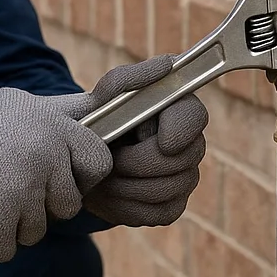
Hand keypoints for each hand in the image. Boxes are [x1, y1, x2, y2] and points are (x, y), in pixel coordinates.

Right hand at [0, 86, 112, 261]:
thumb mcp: (17, 107)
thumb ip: (60, 117)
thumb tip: (100, 113)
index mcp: (51, 127)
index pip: (98, 162)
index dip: (80, 175)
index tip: (55, 176)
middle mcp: (42, 157)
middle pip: (67, 206)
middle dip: (39, 203)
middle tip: (3, 182)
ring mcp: (19, 193)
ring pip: (36, 232)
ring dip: (8, 222)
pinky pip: (5, 250)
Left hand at [79, 56, 208, 227]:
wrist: (82, 158)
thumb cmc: (97, 121)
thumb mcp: (102, 96)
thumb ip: (129, 78)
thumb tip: (167, 64)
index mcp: (178, 110)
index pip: (195, 119)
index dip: (178, 131)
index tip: (157, 138)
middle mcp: (190, 144)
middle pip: (177, 162)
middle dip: (133, 162)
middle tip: (107, 156)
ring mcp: (184, 178)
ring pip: (165, 190)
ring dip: (124, 185)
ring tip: (101, 175)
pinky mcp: (172, 206)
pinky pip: (158, 213)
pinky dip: (126, 206)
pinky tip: (110, 193)